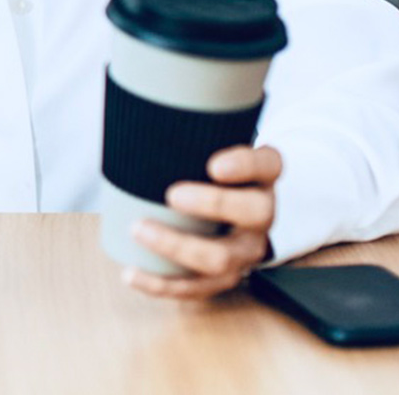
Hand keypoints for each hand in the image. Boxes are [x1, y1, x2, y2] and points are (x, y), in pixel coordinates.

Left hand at [123, 144, 281, 299]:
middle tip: (172, 195)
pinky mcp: (225, 276)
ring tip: (140, 230)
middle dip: (212, 204)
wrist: (232, 210)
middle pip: (253, 212)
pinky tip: (131, 273)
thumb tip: (141, 109)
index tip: (214, 164)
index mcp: (264, 176)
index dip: (244, 165)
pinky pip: (197, 288)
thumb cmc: (211, 172)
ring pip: (223, 259)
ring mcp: (246, 250)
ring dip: (177, 247)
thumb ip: (192, 133)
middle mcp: (262, 213)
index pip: (267, 164)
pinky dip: (162, 284)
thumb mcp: (214, 147)